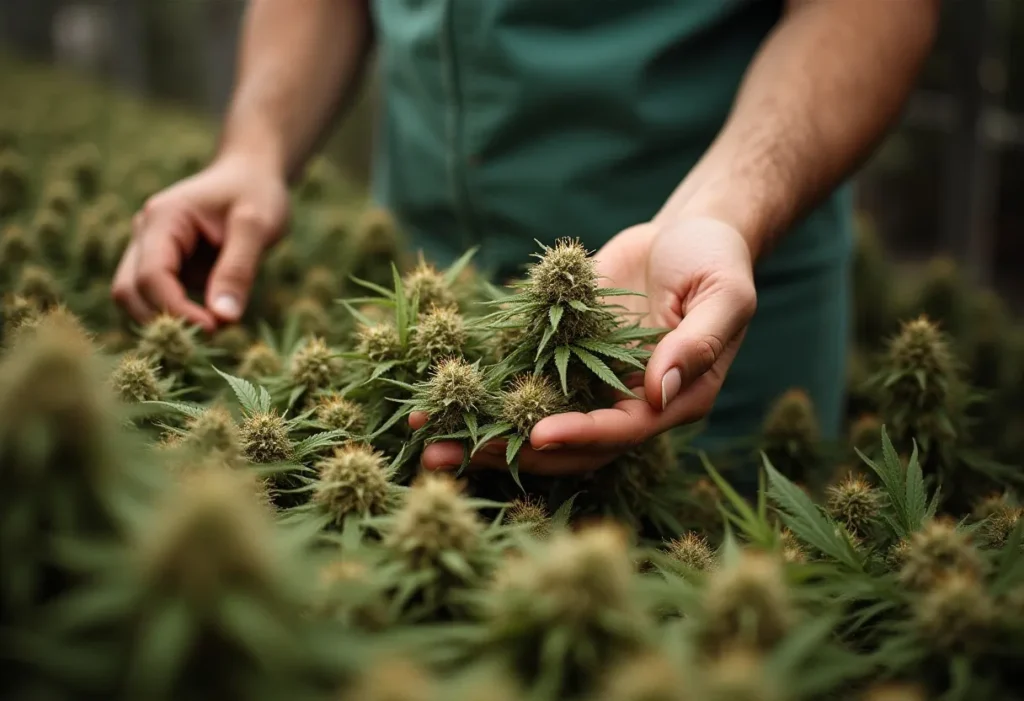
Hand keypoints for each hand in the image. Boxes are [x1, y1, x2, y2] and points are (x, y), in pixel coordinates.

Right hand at [111, 155, 289, 331]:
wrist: (251, 176)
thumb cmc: (255, 194)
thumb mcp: (257, 225)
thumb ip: (238, 269)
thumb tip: (223, 319)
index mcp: (163, 218)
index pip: (151, 276)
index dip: (176, 310)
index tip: (214, 329)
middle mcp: (145, 234)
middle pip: (129, 291)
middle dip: (162, 322)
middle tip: (208, 341)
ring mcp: (149, 251)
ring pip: (134, 299)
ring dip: (165, 323)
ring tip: (211, 334)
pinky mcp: (163, 267)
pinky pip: (155, 300)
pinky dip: (175, 317)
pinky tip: (209, 325)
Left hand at [414, 217, 757, 474]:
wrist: (687, 232)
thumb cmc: (716, 261)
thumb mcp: (725, 296)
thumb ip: (696, 343)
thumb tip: (657, 390)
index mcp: (669, 401)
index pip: (619, 431)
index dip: (580, 435)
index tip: (538, 436)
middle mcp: (624, 401)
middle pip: (563, 441)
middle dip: (507, 451)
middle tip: (447, 456)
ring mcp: (588, 381)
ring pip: (531, 417)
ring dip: (480, 430)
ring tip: (422, 437)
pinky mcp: (561, 353)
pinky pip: (519, 375)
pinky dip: (480, 384)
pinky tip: (432, 389)